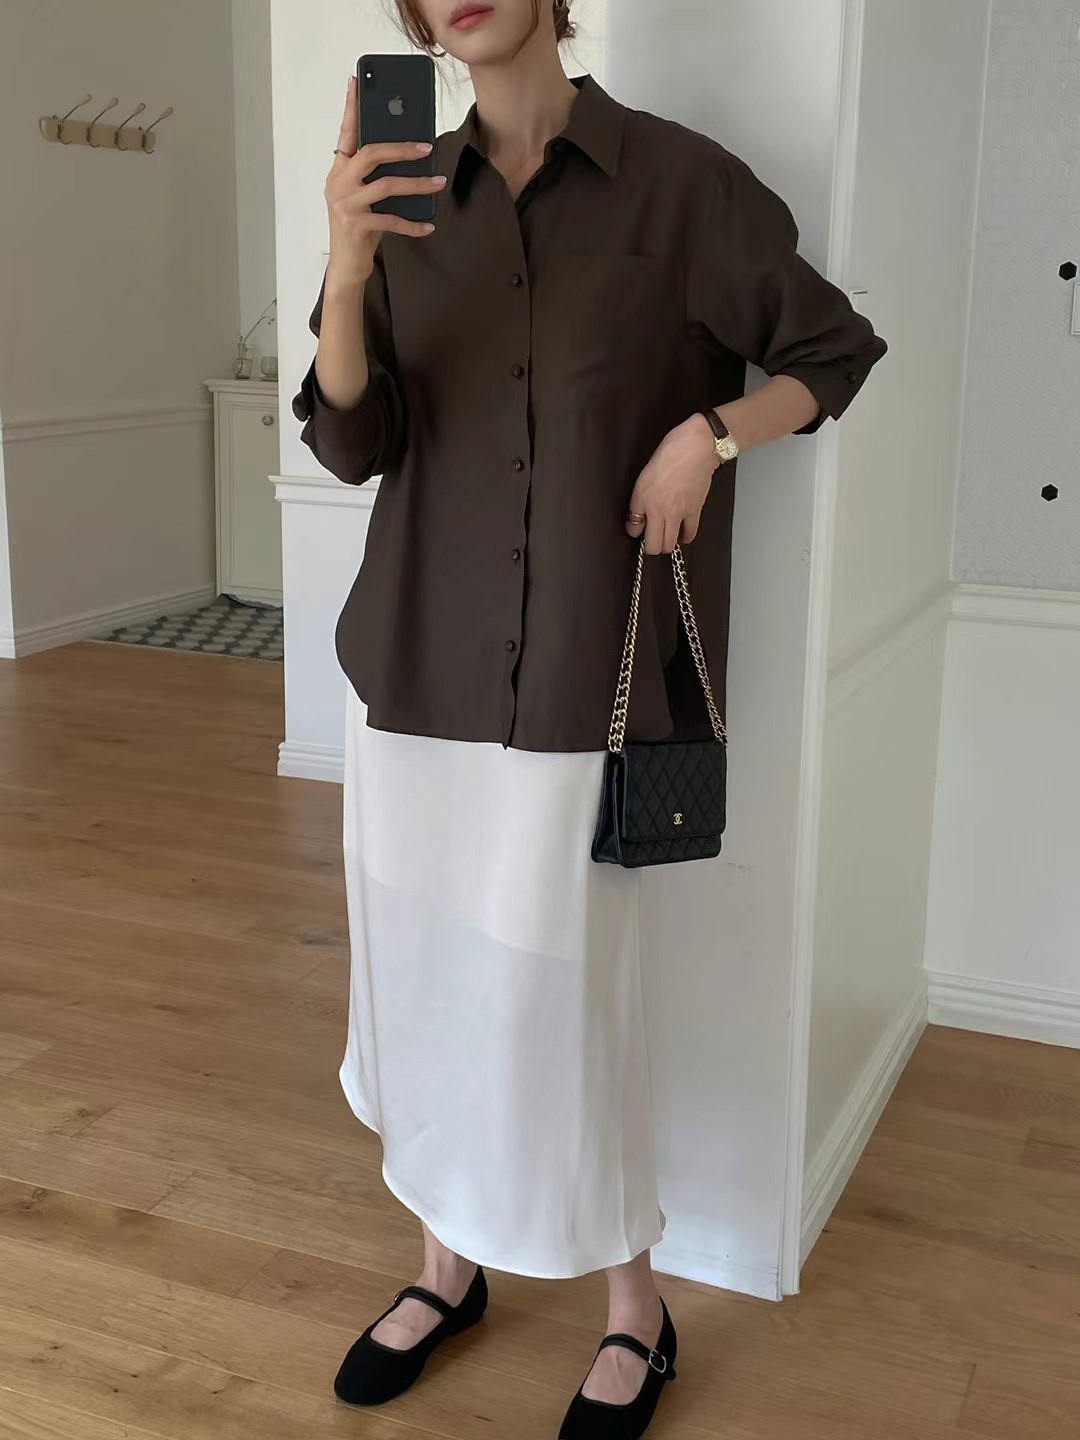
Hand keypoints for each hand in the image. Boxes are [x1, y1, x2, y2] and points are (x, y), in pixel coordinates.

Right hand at [324, 75, 445, 291]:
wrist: (346, 267)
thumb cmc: (359, 229)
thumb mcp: (365, 198)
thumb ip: (376, 177)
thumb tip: (410, 156)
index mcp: (339, 171)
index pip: (346, 133)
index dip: (351, 108)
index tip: (356, 82)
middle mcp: (338, 183)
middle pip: (370, 154)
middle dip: (401, 148)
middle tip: (427, 147)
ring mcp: (345, 205)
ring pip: (386, 185)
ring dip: (417, 184)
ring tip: (438, 184)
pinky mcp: (356, 226)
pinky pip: (392, 220)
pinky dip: (412, 224)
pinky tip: (428, 225)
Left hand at [625, 413, 717, 553]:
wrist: (695, 448)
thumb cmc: (670, 454)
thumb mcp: (643, 477)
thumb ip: (638, 503)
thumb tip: (635, 523)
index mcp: (645, 500)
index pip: (634, 531)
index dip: (635, 533)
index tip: (638, 529)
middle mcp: (660, 510)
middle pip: (654, 546)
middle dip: (652, 546)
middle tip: (652, 537)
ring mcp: (678, 513)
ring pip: (670, 545)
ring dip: (667, 544)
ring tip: (666, 535)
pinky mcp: (694, 511)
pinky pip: (689, 534)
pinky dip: (685, 537)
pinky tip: (681, 532)